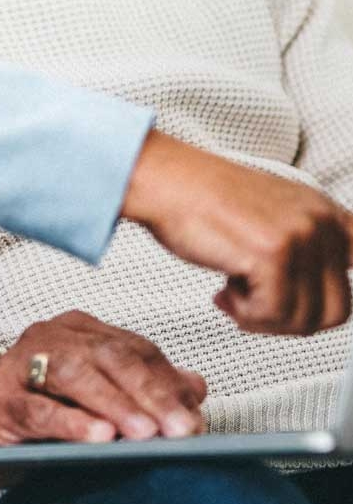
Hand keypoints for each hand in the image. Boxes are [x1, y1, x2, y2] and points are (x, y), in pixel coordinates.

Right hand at [0, 310, 205, 488]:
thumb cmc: (50, 410)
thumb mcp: (103, 400)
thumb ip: (147, 388)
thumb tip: (196, 388)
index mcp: (82, 330)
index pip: (133, 349)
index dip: (167, 382)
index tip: (195, 418)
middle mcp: (52, 335)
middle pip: (109, 357)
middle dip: (150, 393)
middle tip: (181, 429)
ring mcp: (23, 362)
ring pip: (75, 374)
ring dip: (115, 404)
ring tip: (146, 433)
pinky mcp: (2, 398)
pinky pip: (40, 408)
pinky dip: (72, 422)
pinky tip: (99, 437)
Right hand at [123, 130, 352, 334]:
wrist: (167, 182)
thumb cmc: (205, 201)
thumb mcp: (274, 215)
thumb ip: (306, 246)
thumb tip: (322, 297)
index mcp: (325, 212)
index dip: (333, 293)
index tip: (303, 297)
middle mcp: (319, 221)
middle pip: (339, 310)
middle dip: (292, 321)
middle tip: (258, 309)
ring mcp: (300, 236)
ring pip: (306, 320)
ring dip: (264, 320)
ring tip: (236, 296)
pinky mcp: (273, 253)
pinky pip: (273, 315)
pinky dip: (245, 315)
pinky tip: (225, 292)